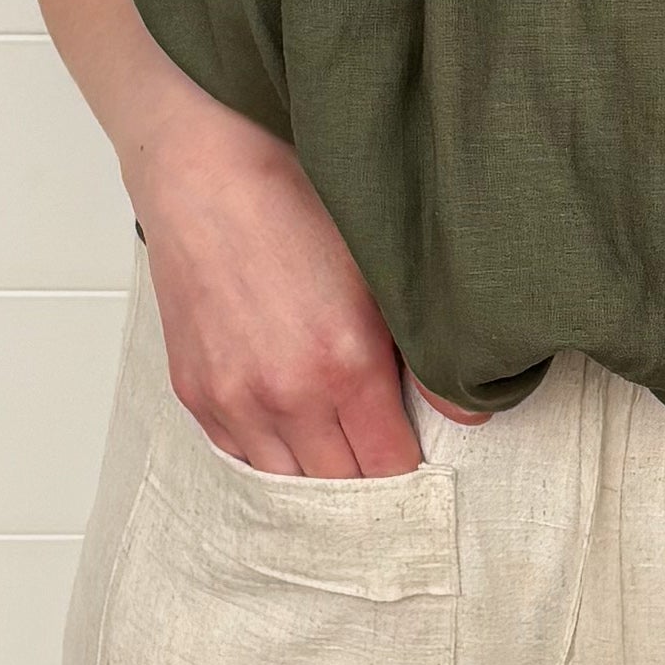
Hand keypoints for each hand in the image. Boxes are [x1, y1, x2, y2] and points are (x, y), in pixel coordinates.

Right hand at [125, 108, 423, 477]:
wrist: (207, 175)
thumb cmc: (297, 208)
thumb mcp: (384, 272)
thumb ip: (428, 355)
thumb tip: (468, 417)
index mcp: (343, 367)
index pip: (389, 470)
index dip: (411, 473)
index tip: (420, 462)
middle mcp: (283, 395)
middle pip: (339, 489)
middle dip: (367, 482)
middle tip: (384, 461)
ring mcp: (232, 399)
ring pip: (285, 485)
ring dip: (316, 474)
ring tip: (339, 451)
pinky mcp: (195, 393)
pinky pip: (241, 457)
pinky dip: (270, 453)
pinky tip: (292, 427)